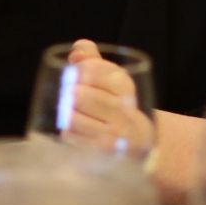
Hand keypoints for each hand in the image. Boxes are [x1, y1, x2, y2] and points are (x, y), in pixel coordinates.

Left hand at [61, 39, 154, 159]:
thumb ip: (92, 60)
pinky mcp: (103, 152)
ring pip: (74, 118)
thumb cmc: (115, 104)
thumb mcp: (111, 79)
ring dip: (67, 114)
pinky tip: (74, 131)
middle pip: (81, 95)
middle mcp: (124, 109)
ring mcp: (115, 134)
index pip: (93, 70)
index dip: (78, 70)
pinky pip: (72, 138)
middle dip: (70, 93)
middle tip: (69, 96)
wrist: (138, 142)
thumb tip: (76, 52)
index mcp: (125, 85)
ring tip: (71, 112)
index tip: (76, 73)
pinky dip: (68, 132)